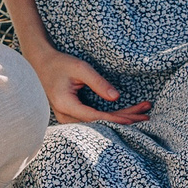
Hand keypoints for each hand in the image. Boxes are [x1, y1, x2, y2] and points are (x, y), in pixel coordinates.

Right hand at [32, 49, 150, 125]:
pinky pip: (95, 119)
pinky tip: (128, 114)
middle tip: (146, 114)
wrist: (41, 64)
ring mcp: (69, 118)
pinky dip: (112, 116)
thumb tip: (116, 97)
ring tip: (143, 113)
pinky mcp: (74, 115)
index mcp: (66, 105)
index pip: (95, 117)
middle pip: (100, 123)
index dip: (116, 119)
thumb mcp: (80, 68)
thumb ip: (98, 82)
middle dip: (125, 118)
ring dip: (121, 118)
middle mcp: (66, 116)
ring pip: (99, 123)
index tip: (135, 118)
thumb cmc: (60, 64)